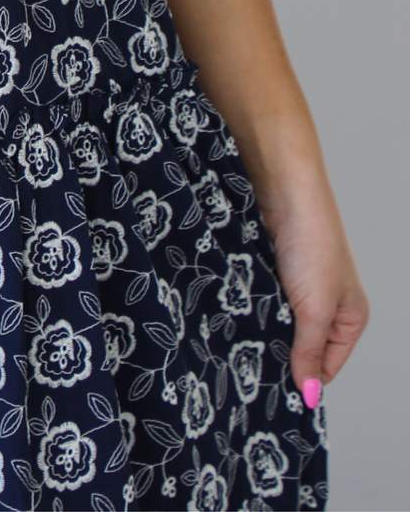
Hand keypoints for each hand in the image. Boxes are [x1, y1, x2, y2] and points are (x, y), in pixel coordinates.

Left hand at [258, 166, 367, 401]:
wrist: (283, 188)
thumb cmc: (312, 242)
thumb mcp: (316, 307)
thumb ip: (309, 351)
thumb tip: (308, 394)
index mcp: (349, 318)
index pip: (326, 366)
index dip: (304, 380)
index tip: (275, 393)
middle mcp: (325, 305)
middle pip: (300, 347)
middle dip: (279, 355)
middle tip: (253, 369)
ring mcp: (296, 288)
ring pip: (276, 324)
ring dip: (261, 329)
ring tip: (242, 341)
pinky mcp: (270, 272)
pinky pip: (260, 302)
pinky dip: (250, 308)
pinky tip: (235, 315)